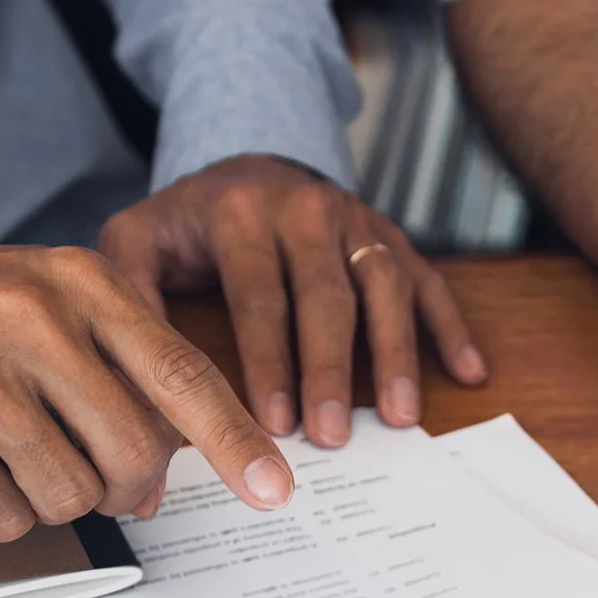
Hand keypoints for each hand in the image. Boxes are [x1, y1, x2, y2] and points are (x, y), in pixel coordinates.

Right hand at [0, 225, 292, 540]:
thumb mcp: (50, 303)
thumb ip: (118, 375)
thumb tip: (165, 481)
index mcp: (81, 282)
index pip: (181, 374)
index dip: (236, 441)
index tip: (276, 491)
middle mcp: (30, 316)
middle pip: (132, 453)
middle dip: (124, 487)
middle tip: (92, 476)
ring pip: (68, 493)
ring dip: (52, 499)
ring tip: (14, 455)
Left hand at [97, 154, 485, 447]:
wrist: (247, 160)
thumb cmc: (189, 221)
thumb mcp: (136, 240)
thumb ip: (129, 298)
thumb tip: (128, 392)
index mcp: (242, 212)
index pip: (258, 294)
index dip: (268, 361)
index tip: (272, 422)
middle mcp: (307, 208)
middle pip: (326, 296)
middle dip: (330, 371)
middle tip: (331, 437)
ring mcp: (357, 221)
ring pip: (384, 287)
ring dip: (396, 355)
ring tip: (401, 418)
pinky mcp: (391, 237)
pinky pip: (429, 281)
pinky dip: (451, 327)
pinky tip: (469, 373)